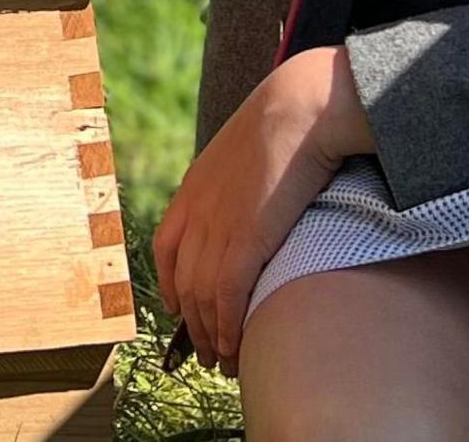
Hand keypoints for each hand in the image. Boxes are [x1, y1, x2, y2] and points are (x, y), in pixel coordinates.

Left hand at [148, 45, 369, 374]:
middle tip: (206, 353)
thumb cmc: (289, 121)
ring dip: (211, 336)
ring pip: (202, 298)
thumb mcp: (248, 148)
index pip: (167, 248)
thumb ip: (240, 180)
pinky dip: (228, 328)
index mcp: (193, 187)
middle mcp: (196, 210)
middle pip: (183, 282)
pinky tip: (236, 347)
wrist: (302, 107)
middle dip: (193, 324)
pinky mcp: (245, 239)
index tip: (180, 310)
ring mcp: (217, 226)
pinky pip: (226, 298)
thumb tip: (257, 200)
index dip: (171, 285)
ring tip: (224, 362)